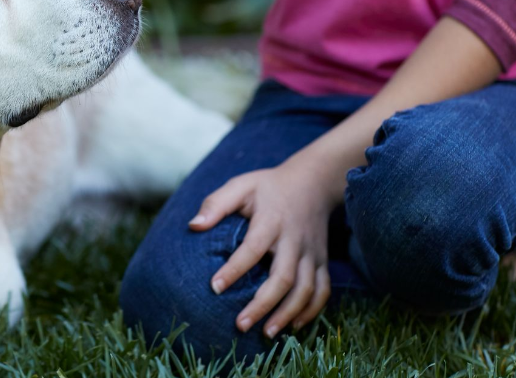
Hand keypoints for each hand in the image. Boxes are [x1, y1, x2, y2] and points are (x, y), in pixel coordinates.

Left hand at [188, 156, 343, 337]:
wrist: (314, 182)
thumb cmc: (268, 187)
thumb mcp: (241, 185)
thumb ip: (216, 204)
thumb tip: (193, 226)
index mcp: (271, 221)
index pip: (253, 248)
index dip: (234, 269)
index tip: (214, 288)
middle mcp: (295, 240)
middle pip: (283, 278)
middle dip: (263, 304)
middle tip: (240, 325)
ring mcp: (312, 253)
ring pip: (306, 289)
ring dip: (287, 313)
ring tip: (266, 333)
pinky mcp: (322, 261)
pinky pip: (323, 290)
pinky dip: (312, 311)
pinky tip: (293, 326)